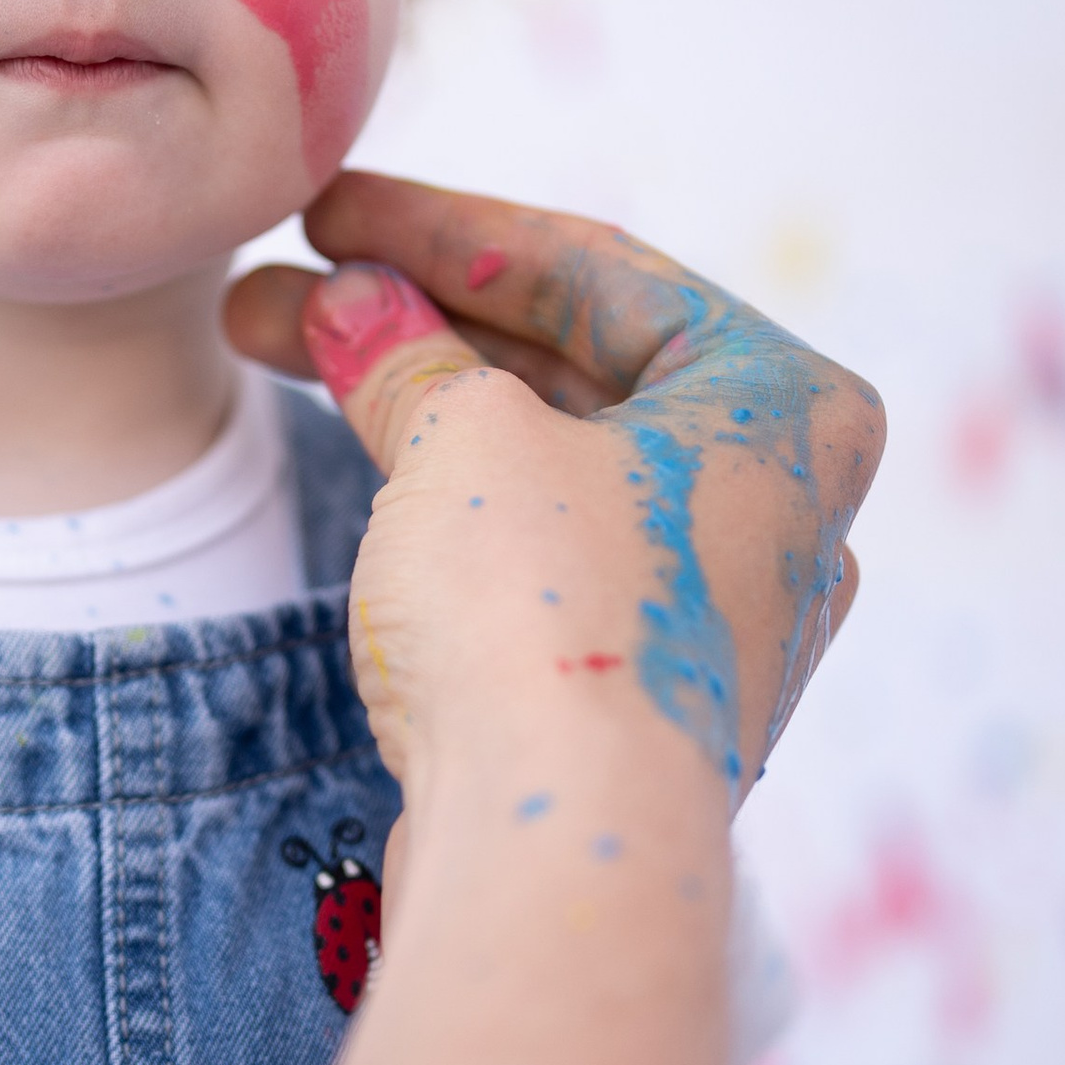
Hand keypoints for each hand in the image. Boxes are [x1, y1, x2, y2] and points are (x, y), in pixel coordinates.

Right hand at [228, 169, 885, 807]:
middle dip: (418, 319)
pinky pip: (545, 555)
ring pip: (551, 463)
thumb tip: (354, 307)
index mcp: (783, 406)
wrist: (557, 853)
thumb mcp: (463, 441)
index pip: (598, 270)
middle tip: (283, 292)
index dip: (443, 229)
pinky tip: (366, 467)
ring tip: (281, 351)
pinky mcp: (644, 692)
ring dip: (420, 404)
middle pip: (573, 366)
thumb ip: (410, 357)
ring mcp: (714, 609)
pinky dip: (454, 503)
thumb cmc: (544, 616)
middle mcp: (777, 504)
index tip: (331, 211)